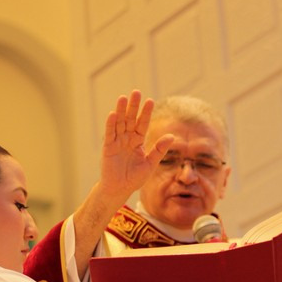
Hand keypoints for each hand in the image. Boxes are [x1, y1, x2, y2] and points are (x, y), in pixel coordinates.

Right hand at [72, 90, 173, 277]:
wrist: (120, 189)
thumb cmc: (135, 178)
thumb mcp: (151, 163)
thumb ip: (159, 149)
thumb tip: (173, 137)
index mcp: (138, 142)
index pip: (142, 124)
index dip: (145, 113)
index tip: (150, 101)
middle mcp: (127, 139)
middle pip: (130, 119)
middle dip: (133, 106)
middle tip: (136, 92)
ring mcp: (117, 142)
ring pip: (120, 123)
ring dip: (122, 111)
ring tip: (124, 98)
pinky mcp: (108, 148)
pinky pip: (110, 134)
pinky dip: (111, 124)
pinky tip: (114, 113)